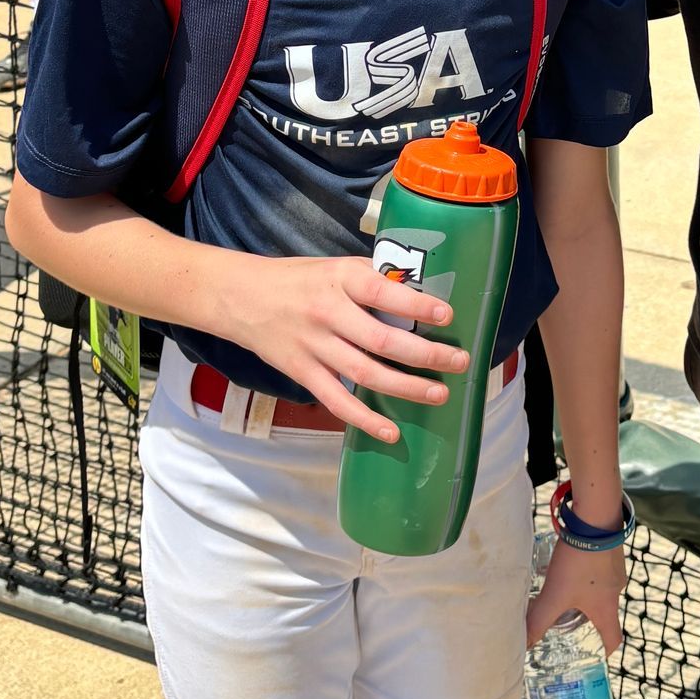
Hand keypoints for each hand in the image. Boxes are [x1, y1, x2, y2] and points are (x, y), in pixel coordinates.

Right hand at [210, 254, 466, 441]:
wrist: (240, 296)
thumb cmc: (298, 279)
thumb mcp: (335, 267)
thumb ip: (371, 281)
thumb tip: (419, 294)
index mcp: (340, 278)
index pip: (383, 292)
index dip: (417, 305)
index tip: (448, 316)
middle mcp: (328, 312)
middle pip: (382, 339)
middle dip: (425, 354)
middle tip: (459, 362)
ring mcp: (314, 345)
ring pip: (366, 373)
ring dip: (406, 387)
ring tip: (439, 394)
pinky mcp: (302, 372)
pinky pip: (336, 400)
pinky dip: (364, 419)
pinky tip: (390, 431)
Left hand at [528, 540, 625, 655]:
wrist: (596, 518)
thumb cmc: (579, 561)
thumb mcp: (554, 594)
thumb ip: (538, 620)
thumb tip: (524, 644)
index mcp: (607, 608)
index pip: (613, 640)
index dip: (604, 651)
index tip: (594, 655)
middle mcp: (616, 591)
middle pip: (606, 614)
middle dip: (589, 620)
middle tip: (570, 621)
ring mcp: (616, 570)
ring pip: (602, 590)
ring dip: (586, 594)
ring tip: (565, 590)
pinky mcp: (611, 552)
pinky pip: (599, 570)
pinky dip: (587, 573)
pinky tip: (570, 565)